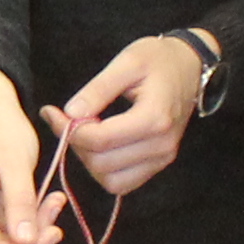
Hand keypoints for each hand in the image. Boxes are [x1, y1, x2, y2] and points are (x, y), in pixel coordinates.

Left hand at [47, 33, 205, 199]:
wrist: (191, 67)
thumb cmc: (159, 60)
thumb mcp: (127, 62)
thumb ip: (98, 89)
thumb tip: (70, 113)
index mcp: (154, 118)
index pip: (100, 140)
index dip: (69, 130)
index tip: (53, 112)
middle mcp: (161, 145)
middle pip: (102, 163)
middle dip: (77, 144)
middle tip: (65, 120)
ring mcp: (163, 158)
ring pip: (111, 181)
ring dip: (89, 161)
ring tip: (84, 132)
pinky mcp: (160, 163)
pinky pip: (124, 183)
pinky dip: (105, 170)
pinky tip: (99, 145)